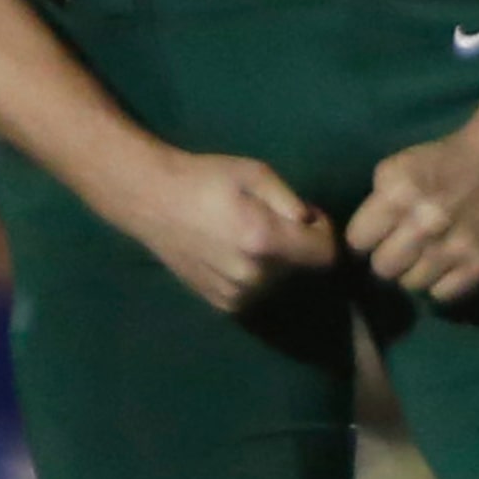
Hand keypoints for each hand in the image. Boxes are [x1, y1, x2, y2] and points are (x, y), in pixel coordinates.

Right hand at [103, 149, 336, 313]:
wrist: (152, 201)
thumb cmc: (205, 179)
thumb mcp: (255, 172)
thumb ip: (292, 201)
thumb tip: (312, 224)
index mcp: (265, 241)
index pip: (326, 256)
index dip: (323, 232)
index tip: (305, 215)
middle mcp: (255, 277)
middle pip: (302, 269)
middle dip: (295, 244)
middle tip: (268, 218)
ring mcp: (237, 296)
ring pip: (280, 282)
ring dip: (275, 261)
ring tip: (245, 234)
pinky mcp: (223, 305)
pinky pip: (257, 291)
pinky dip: (255, 274)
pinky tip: (229, 250)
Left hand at [347, 120, 478, 304]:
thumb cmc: (444, 162)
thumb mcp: (398, 167)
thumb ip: (376, 203)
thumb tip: (357, 245)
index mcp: (398, 191)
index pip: (357, 242)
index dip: (365, 240)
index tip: (375, 238)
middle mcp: (424, 221)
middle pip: (382, 269)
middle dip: (389, 258)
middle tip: (404, 247)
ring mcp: (454, 247)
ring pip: (411, 285)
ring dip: (416, 272)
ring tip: (429, 253)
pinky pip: (441, 296)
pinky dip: (442, 284)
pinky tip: (449, 264)